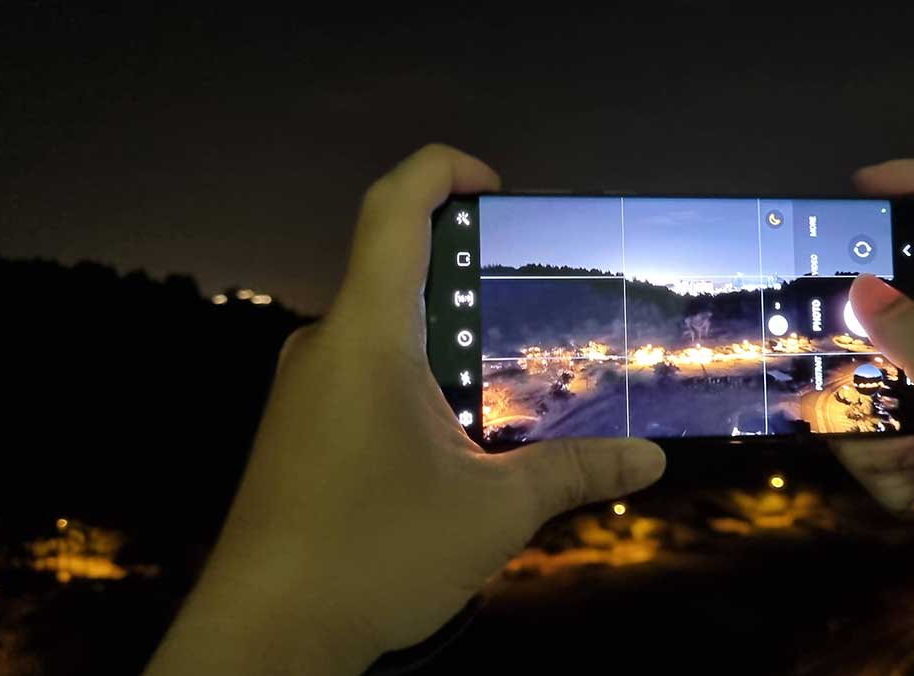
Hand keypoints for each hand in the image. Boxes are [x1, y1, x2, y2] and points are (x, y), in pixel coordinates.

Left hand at [144, 145, 665, 675]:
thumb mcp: (492, 513)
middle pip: (396, 267)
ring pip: (382, 328)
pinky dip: (416, 377)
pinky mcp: (298, 428)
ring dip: (447, 339)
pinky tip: (457, 436)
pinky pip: (362, 371)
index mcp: (367, 338)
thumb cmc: (368, 561)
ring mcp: (304, 389)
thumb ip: (575, 472)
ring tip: (508, 384)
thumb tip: (649, 459)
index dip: (442, 170)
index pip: (393, 209)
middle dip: (470, 275)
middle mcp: (326, 347)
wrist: (264, 635)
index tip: (495, 186)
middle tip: (534, 310)